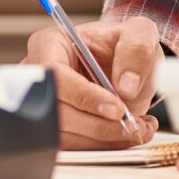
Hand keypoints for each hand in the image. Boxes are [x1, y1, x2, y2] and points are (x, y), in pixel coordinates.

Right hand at [23, 15, 162, 148]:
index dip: (83, 95)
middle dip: (98, 124)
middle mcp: (40, 75)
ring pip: (63, 134)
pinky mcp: (56, 126)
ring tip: (137, 128)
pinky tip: (126, 134)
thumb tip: (126, 86)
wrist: (124, 65)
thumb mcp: (139, 32)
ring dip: (103, 139)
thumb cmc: (122, 44)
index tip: (116, 108)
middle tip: (132, 125)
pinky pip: (72, 146)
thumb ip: (136, 50)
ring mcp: (44, 104)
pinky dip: (103, 146)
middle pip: (56, 109)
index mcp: (51, 44)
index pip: (54, 73)